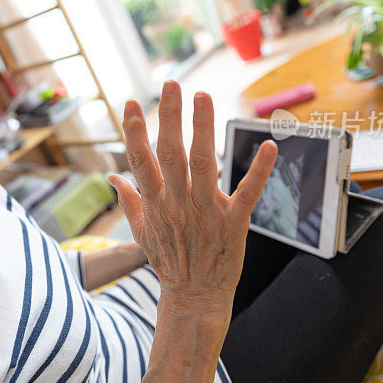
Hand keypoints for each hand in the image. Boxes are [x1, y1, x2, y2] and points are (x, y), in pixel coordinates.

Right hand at [108, 81, 276, 314]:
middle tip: (172, 84)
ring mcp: (207, 212)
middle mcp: (178, 203)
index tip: (133, 103)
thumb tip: (112, 176)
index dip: (135, 131)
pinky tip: (270, 145)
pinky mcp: (235, 222)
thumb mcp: (141, 232)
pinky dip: (259, 169)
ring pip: (204, 164)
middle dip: (170, 117)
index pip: (141, 160)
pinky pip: (248, 192)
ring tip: (203, 97)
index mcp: (156, 203)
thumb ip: (129, 199)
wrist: (195, 298)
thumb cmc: (169, 262)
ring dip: (203, 129)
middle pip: (171, 154)